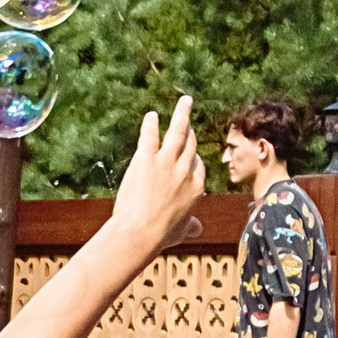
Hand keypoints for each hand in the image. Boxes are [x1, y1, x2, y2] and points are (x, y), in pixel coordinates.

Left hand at [108, 104, 203, 262]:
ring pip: (178, 132)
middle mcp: (185, 171)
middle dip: (190, 131)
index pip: (198, 164)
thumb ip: (190, 226)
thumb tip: (198, 229)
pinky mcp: (146, 159)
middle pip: (191, 144)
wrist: (140, 233)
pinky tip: (151, 116)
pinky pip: (150, 136)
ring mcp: (166, 163)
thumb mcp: (180, 231)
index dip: (192, 158)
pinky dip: (151, 124)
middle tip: (189, 120)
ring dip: (182, 114)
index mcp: (196, 187)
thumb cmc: (160, 235)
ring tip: (185, 101)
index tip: (187, 155)